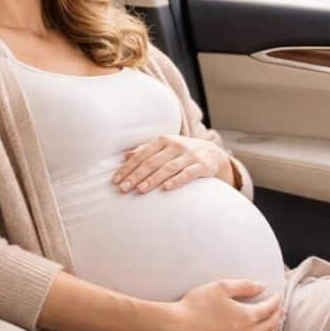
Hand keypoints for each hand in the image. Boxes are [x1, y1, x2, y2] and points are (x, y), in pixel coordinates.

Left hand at [112, 135, 229, 193]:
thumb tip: (124, 156)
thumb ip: (146, 151)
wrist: (213, 153)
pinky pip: (188, 174)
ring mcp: (190, 155)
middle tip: (123, 188)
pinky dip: (177, 180)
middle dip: (136, 175)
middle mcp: (176, 145)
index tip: (116, 180)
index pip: (141, 155)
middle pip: (152, 162)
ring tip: (140, 190)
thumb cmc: (182, 152)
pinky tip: (166, 188)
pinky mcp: (202, 165)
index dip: (128, 168)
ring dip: (153, 179)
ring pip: (168, 168)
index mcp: (163, 140)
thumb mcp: (164, 148)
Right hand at [149, 279, 283, 330]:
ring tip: (275, 321)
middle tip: (281, 307)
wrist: (178, 326)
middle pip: (271, 325)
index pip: (269, 309)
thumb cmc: (198, 304)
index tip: (278, 294)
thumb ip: (245, 286)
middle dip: (278, 314)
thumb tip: (262, 286)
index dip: (276, 300)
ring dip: (272, 328)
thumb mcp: (221, 287)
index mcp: (247, 317)